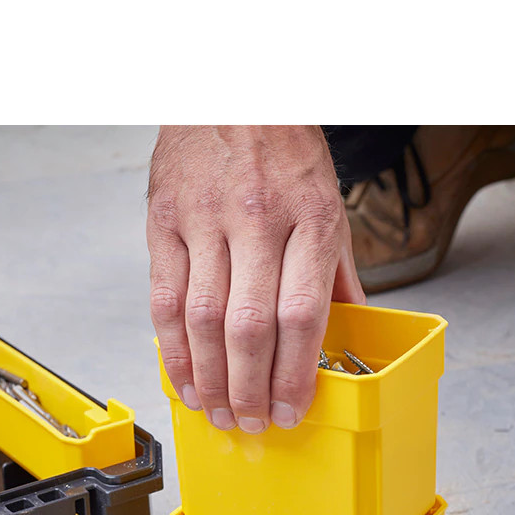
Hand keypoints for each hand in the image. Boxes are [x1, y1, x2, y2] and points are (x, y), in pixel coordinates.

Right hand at [147, 125, 364, 432]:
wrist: (230, 90)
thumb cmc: (284, 153)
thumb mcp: (328, 205)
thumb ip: (336, 273)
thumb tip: (350, 330)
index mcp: (309, 219)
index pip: (300, 314)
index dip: (293, 373)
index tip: (291, 410)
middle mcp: (256, 220)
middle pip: (249, 326)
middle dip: (248, 389)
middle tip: (251, 423)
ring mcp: (204, 221)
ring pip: (203, 320)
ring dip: (208, 380)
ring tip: (216, 413)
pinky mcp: (163, 223)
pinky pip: (164, 299)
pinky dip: (173, 350)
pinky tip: (184, 379)